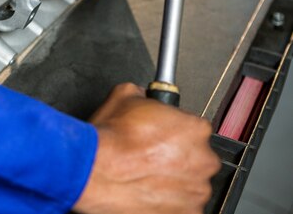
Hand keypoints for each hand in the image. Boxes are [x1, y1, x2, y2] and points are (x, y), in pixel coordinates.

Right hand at [72, 83, 220, 213]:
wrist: (94, 170)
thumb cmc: (110, 140)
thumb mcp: (123, 96)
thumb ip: (142, 94)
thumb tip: (141, 95)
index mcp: (194, 128)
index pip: (193, 127)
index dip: (173, 130)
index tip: (160, 135)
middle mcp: (202, 160)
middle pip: (197, 156)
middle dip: (178, 156)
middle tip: (152, 156)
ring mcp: (196, 190)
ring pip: (191, 182)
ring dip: (174, 179)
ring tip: (146, 175)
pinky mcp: (186, 213)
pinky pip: (183, 206)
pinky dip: (169, 201)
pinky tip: (148, 191)